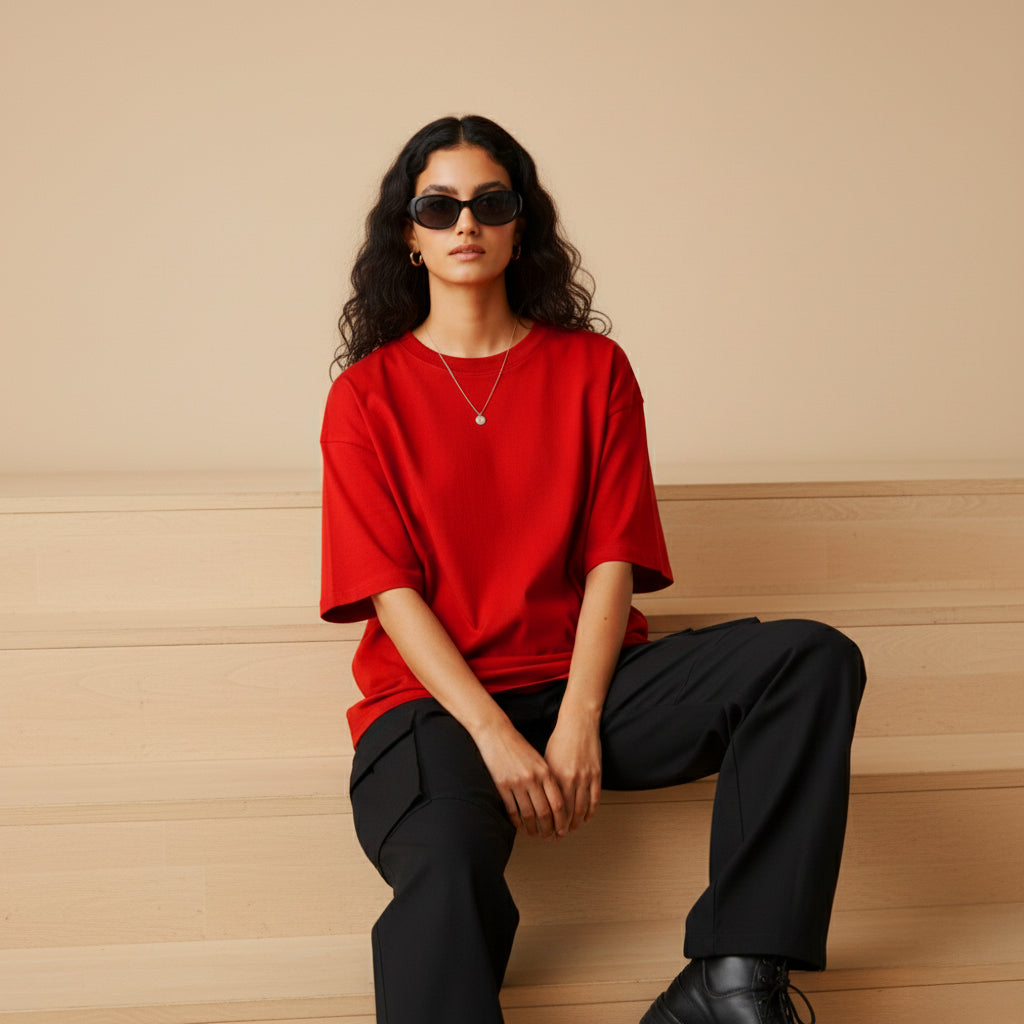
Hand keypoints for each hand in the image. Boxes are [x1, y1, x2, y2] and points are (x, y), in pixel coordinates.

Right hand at [473, 718, 567, 838]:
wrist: (496, 733)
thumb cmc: (519, 746)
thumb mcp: (539, 760)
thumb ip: (548, 779)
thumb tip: (556, 802)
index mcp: (545, 771)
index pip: (558, 803)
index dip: (562, 820)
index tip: (563, 830)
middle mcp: (533, 778)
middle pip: (545, 812)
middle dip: (549, 829)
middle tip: (551, 838)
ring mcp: (517, 782)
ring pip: (528, 814)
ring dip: (533, 829)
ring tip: (536, 835)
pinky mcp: (502, 785)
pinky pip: (512, 810)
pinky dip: (517, 822)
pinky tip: (520, 827)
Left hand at [544, 715, 601, 834]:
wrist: (578, 724)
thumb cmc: (559, 740)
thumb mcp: (546, 760)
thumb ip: (545, 781)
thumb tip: (538, 799)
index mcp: (554, 776)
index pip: (551, 807)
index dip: (549, 822)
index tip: (545, 831)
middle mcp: (570, 779)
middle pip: (567, 812)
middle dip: (561, 827)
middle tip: (558, 836)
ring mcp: (585, 777)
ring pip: (581, 808)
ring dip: (576, 822)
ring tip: (570, 829)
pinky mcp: (596, 774)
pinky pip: (594, 799)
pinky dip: (590, 812)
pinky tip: (585, 818)